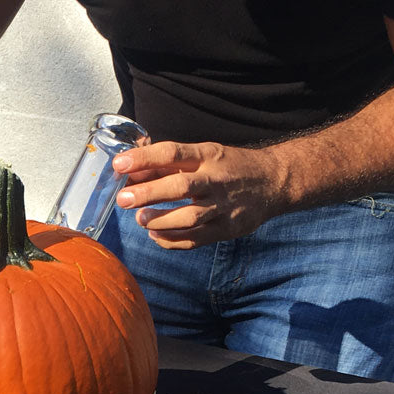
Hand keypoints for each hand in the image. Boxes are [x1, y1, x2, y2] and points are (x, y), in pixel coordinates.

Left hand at [112, 141, 288, 249]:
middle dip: (148, 193)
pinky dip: (173, 240)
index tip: (119, 164)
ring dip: (161, 220)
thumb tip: (128, 172)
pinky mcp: (229, 228)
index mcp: (208, 155)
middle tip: (123, 199)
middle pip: (181, 186)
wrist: (274, 182)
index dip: (144, 158)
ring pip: (190, 217)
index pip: (172, 153)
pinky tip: (156, 236)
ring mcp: (224, 206)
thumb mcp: (202, 155)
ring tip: (140, 221)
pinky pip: (197, 239)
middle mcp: (216, 179)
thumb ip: (165, 164)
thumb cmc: (227, 167)